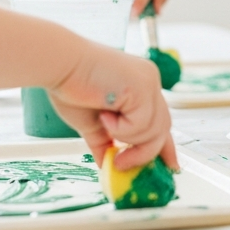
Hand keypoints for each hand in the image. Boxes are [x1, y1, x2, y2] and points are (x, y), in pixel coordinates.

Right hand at [48, 45, 177, 171]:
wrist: (58, 64)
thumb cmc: (69, 85)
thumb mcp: (92, 122)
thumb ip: (104, 141)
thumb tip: (106, 165)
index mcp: (141, 87)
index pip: (161, 120)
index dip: (167, 146)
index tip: (170, 166)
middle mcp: (150, 82)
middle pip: (162, 129)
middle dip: (143, 153)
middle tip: (120, 164)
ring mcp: (149, 82)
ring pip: (154, 131)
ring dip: (126, 138)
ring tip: (103, 123)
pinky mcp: (144, 87)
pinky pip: (142, 125)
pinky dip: (121, 129)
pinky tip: (104, 114)